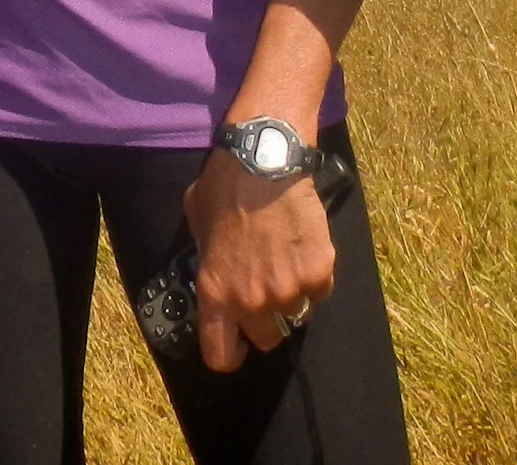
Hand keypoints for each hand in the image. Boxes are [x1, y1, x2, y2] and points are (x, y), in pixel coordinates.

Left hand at [182, 150, 336, 372]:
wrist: (265, 161)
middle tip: (267, 294)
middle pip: (267, 338)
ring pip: (296, 313)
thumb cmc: (225, 186)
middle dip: (266, 322)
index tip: (238, 347)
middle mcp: (251, 300)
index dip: (230, 354)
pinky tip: (304, 250)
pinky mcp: (318, 272)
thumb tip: (212, 261)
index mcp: (216, 292)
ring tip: (286, 262)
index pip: (220, 354)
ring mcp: (288, 289)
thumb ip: (206, 255)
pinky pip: (319, 290)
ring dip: (292, 296)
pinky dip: (315, 276)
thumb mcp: (197, 223)